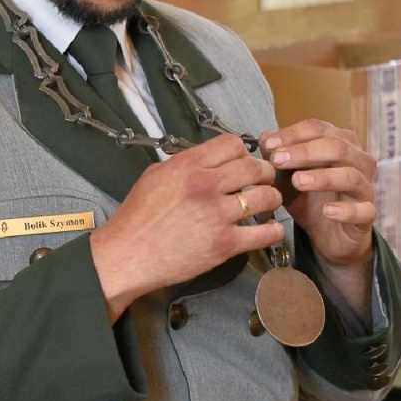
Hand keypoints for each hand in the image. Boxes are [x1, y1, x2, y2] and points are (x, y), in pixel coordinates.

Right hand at [91, 134, 285, 318]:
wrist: (128, 256)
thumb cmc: (136, 217)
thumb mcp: (154, 176)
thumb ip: (184, 165)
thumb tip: (208, 162)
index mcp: (187, 166)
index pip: (232, 144)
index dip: (242, 152)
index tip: (241, 163)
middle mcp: (206, 185)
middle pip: (255, 167)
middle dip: (264, 172)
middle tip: (263, 180)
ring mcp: (218, 215)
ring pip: (266, 197)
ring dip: (272, 198)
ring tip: (267, 204)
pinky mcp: (225, 244)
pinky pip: (265, 233)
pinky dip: (273, 230)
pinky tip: (270, 229)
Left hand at [261, 120, 376, 314]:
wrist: (328, 234)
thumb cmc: (309, 198)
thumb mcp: (287, 177)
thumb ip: (277, 157)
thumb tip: (265, 138)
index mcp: (340, 143)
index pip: (319, 129)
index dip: (293, 134)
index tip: (269, 145)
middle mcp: (358, 160)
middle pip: (337, 147)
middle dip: (305, 152)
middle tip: (278, 160)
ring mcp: (365, 187)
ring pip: (350, 175)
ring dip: (322, 177)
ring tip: (298, 181)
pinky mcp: (368, 214)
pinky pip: (362, 210)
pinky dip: (345, 210)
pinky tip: (327, 211)